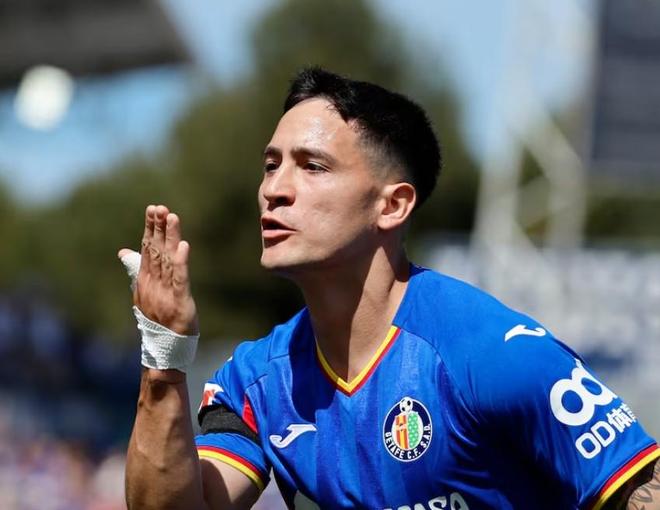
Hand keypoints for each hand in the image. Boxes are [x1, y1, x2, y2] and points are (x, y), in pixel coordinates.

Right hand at [118, 204, 197, 334]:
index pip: (148, 248)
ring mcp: (165, 291)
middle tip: (160, 207)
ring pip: (168, 260)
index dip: (151, 228)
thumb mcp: (145, 291)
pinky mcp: (179, 301)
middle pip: (156, 250)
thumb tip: (123, 251)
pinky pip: (180, 279)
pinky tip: (184, 247)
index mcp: (145, 279)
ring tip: (172, 217)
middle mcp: (152, 282)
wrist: (164, 348)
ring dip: (170, 238)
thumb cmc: (157, 318)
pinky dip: (181, 263)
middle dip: (158, 227)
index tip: (153, 209)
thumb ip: (136, 269)